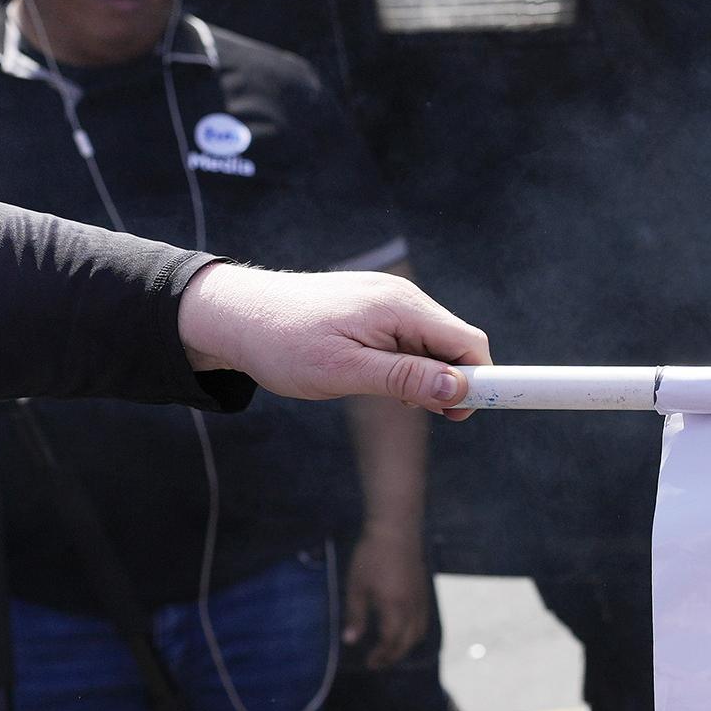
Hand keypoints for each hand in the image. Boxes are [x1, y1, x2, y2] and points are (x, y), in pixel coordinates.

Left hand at [176, 265, 490, 415]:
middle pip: (454, 342)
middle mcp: (400, 296)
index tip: (468, 413)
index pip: (468, 342)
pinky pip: (407, 336)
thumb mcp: (345, 371)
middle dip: (451, 379)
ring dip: (425, 373)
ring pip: (431, 342)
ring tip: (388, 395)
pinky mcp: (371, 306)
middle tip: (422, 412)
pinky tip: (377, 377)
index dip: (480, 380)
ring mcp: (385, 298)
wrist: (231, 314)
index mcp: (400, 307)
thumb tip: (459, 389)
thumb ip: (405, 378)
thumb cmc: (282, 343)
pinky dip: (406, 362)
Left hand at [344, 523, 432, 667]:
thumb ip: (355, 615)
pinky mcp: (424, 592)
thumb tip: (350, 641)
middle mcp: (412, 608)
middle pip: (408, 641)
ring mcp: (421, 600)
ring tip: (391, 650)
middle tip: (378, 663)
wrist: (397, 531)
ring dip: (405, 646)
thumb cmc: (371, 557)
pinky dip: (414, 633)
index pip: (390, 641)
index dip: (380, 655)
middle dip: (394, 655)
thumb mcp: (356, 587)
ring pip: (419, 632)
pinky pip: (424, 621)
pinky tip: (403, 630)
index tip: (369, 663)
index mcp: (395, 608)